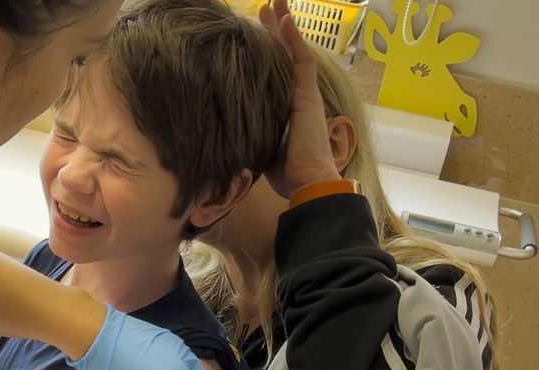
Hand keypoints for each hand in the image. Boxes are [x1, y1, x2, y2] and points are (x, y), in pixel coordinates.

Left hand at [259, 0, 343, 197]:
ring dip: (283, 26)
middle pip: (284, 56)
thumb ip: (252, 137)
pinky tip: (284, 19)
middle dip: (274, 32)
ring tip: (274, 4)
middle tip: (263, 10)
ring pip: (293, 51)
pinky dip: (293, 38)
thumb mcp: (263, 150)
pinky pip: (300, 59)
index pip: (276, 75)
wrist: (309, 182)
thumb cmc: (288, 174)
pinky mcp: (307, 95)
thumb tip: (229, 140)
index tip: (253, 38)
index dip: (266, 55)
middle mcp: (299, 97)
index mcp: (289, 110)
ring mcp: (305, 94)